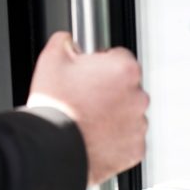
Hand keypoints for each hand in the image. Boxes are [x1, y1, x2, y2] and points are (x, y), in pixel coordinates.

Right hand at [27, 32, 148, 185]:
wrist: (53, 145)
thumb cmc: (55, 104)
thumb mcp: (51, 58)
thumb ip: (64, 40)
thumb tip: (68, 39)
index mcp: (123, 69)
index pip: (119, 56)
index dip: (100, 61)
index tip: (88, 70)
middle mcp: (137, 96)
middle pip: (126, 84)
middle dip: (108, 87)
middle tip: (83, 94)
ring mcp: (138, 124)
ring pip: (128, 111)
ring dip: (113, 111)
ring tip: (86, 115)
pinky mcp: (134, 149)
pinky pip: (127, 136)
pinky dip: (114, 135)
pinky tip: (93, 132)